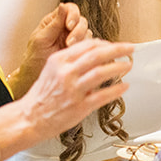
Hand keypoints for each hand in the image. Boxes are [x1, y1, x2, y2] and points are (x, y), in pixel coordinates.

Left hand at [12, 2, 90, 91]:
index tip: (69, 26)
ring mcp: (74, 39)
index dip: (73, 15)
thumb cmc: (34, 57)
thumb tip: (62, 5)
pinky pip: (89, 45)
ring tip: (71, 49)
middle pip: (81, 20)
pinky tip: (79, 54)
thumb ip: (54, 23)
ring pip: (87, 32)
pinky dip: (86, 48)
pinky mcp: (79, 50)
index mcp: (55, 21)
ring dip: (82, 40)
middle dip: (78, 30)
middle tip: (70, 42)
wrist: (35, 76)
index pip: (70, 9)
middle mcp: (66, 28)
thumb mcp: (42, 39)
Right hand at [18, 37, 133, 138]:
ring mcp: (73, 90)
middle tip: (130, 48)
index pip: (87, 45)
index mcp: (59, 60)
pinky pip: (102, 95)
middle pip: (97, 54)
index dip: (105, 43)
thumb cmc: (42, 95)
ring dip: (118, 67)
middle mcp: (66, 73)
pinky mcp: (79, 107)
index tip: (115, 45)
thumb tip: (95, 52)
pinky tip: (124, 86)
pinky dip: (116, 90)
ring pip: (101, 72)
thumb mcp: (52, 69)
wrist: (30, 118)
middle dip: (117, 49)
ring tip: (128, 65)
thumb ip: (71, 61)